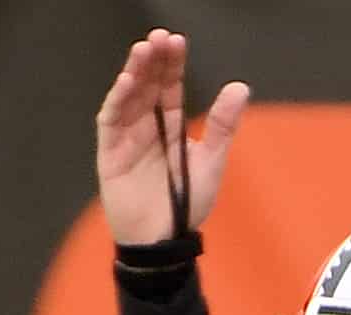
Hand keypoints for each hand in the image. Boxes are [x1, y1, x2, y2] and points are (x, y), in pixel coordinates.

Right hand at [95, 28, 249, 245]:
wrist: (163, 241)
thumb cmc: (186, 205)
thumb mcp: (211, 161)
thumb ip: (223, 125)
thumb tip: (240, 87)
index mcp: (170, 127)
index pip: (169, 87)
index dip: (172, 64)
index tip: (176, 41)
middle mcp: (146, 127)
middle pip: (148, 85)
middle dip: (153, 60)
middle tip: (160, 37)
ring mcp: (126, 138)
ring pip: (128, 96)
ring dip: (135, 72)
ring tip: (143, 50)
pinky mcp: (110, 153)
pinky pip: (111, 121)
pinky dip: (118, 100)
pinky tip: (127, 82)